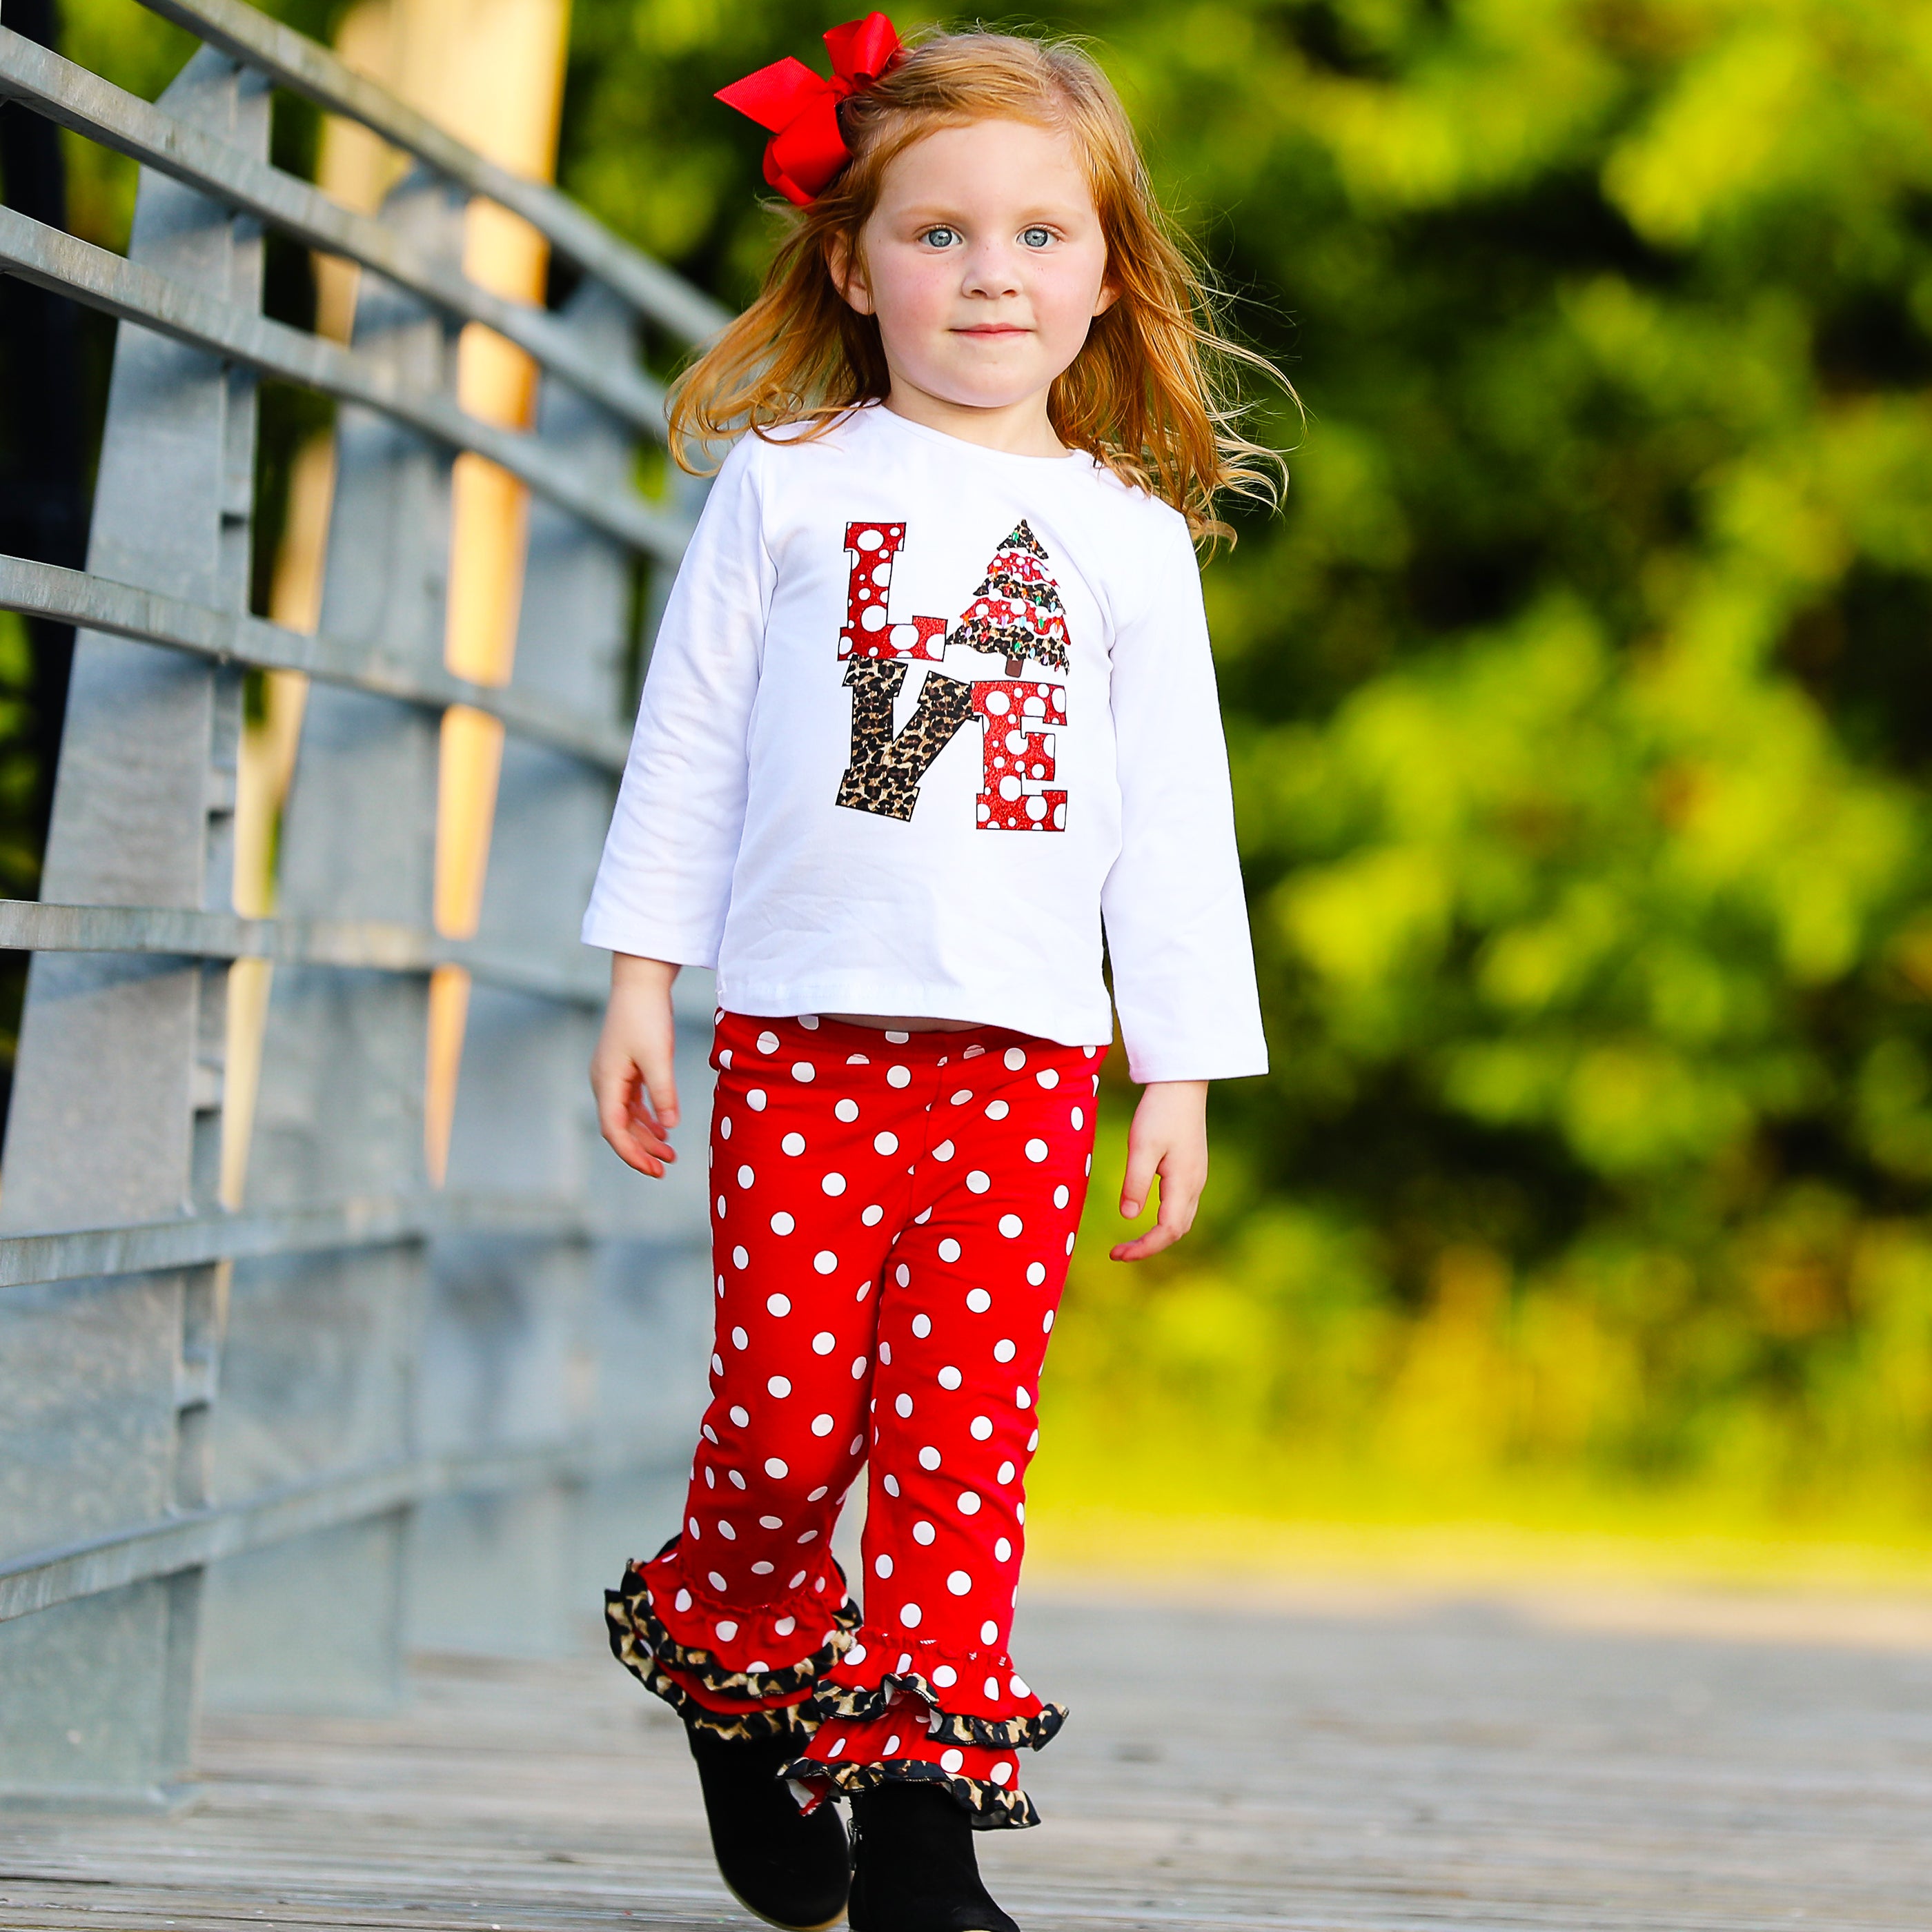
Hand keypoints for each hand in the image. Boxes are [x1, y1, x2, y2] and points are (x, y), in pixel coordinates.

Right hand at [591, 954, 681, 1176]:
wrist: (641, 981)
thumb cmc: (647, 1016)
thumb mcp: (658, 1056)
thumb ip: (663, 1093)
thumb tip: (668, 1127)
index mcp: (607, 1081)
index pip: (613, 1130)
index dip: (632, 1154)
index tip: (654, 1169)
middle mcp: (604, 1081)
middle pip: (619, 1127)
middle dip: (641, 1150)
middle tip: (666, 1168)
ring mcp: (613, 1074)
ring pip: (626, 1116)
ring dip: (645, 1136)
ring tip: (670, 1153)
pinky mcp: (624, 1067)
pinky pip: (632, 1102)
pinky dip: (646, 1118)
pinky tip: (663, 1129)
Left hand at [1110, 1079, 1208, 1260]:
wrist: (1182, 1083)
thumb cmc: (1160, 1111)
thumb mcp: (1141, 1146)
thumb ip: (1135, 1182)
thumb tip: (1128, 1217)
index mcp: (1184, 1183)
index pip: (1167, 1231)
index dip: (1143, 1248)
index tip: (1116, 1254)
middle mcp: (1195, 1185)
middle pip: (1176, 1231)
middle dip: (1149, 1247)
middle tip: (1118, 1253)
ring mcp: (1196, 1177)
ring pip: (1180, 1220)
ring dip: (1156, 1235)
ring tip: (1129, 1241)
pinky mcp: (1191, 1169)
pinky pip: (1180, 1206)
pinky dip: (1163, 1220)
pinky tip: (1145, 1215)